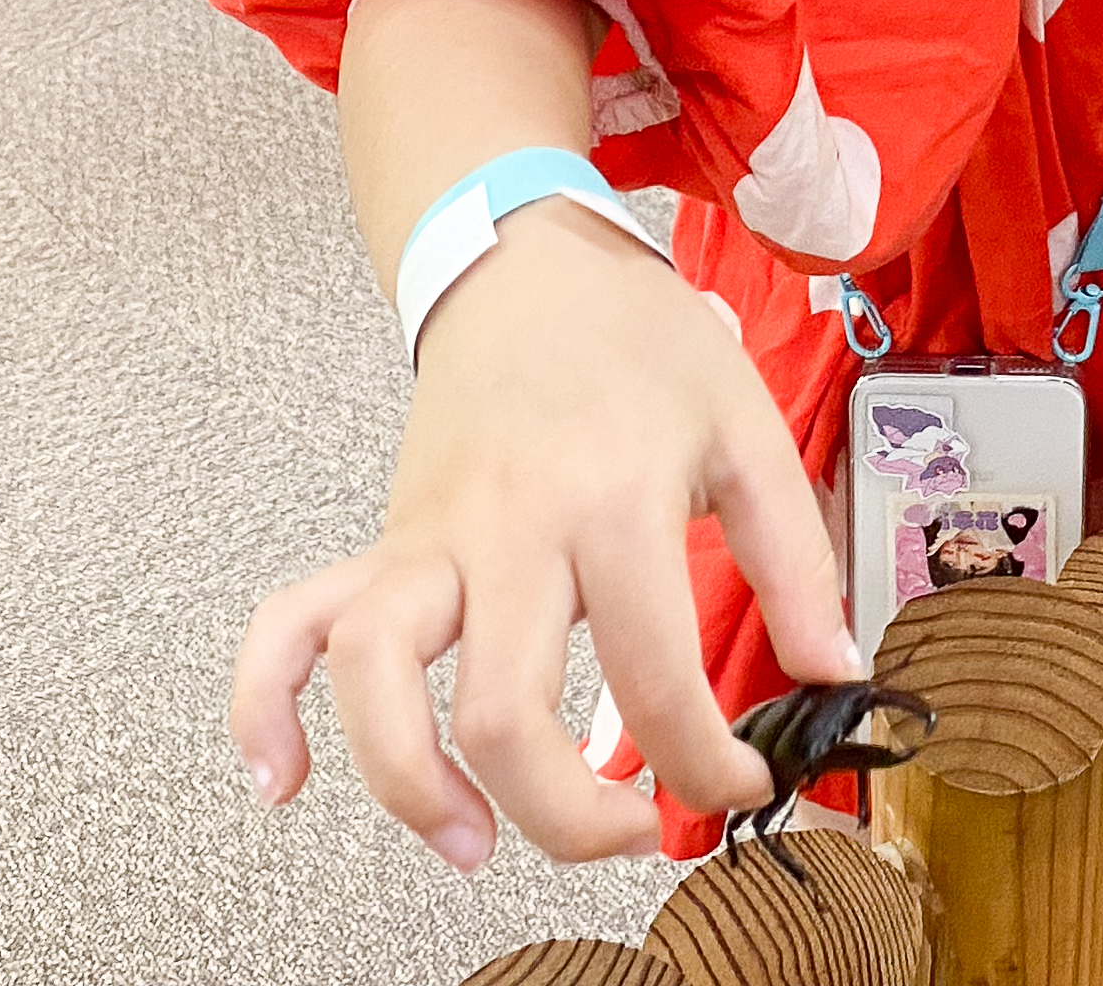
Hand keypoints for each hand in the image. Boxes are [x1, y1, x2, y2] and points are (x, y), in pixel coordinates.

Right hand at [227, 204, 858, 870]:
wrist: (530, 258)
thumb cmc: (637, 338)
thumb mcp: (748, 428)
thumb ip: (799, 560)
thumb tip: (835, 674)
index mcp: (613, 503)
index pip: (655, 682)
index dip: (707, 767)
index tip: (737, 787)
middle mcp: (508, 528)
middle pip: (503, 711)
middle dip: (568, 817)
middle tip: (632, 835)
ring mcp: (430, 538)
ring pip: (378, 680)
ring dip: (414, 786)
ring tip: (472, 845)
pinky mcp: (384, 541)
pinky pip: (289, 626)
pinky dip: (266, 706)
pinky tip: (285, 780)